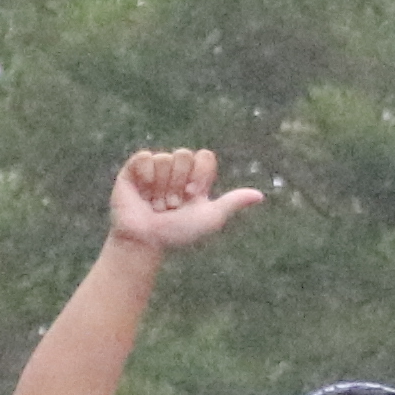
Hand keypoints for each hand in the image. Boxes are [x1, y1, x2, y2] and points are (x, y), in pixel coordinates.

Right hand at [110, 147, 265, 254]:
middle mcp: (175, 171)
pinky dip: (146, 176)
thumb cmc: (179, 233)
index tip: (194, 195)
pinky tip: (143, 192)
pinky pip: (145, 157)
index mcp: (195, 178)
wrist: (148, 240)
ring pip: (165, 158)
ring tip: (157, 203)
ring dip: (162, 186)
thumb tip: (261, 195)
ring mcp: (154, 168)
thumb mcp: (210, 218)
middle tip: (173, 203)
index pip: (204, 156)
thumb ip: (232, 202)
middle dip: (180, 182)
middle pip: (184, 154)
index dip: (200, 174)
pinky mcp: (133, 170)